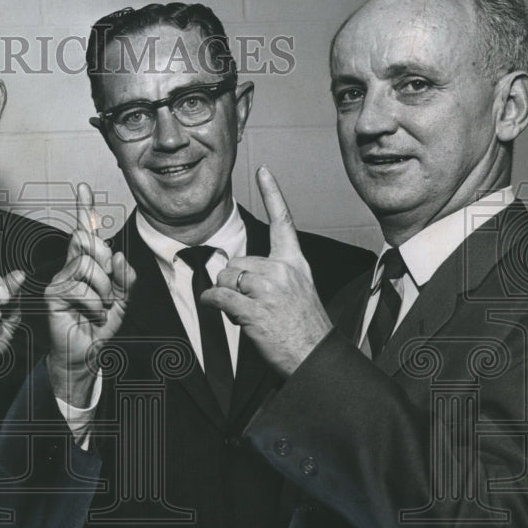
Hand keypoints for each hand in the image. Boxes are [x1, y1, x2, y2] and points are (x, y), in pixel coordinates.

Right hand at [45, 183, 135, 407]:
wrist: (86, 353)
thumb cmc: (99, 325)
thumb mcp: (122, 299)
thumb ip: (124, 276)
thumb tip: (116, 254)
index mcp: (85, 264)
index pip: (86, 232)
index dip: (85, 208)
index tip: (84, 187)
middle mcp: (69, 267)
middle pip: (88, 242)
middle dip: (106, 266)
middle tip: (109, 293)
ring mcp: (58, 279)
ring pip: (88, 265)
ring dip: (104, 290)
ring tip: (102, 308)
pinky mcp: (52, 294)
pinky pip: (80, 286)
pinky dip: (95, 303)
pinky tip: (93, 315)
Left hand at [202, 166, 330, 375]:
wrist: (317, 358)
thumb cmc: (306, 329)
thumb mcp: (300, 291)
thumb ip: (276, 274)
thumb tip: (242, 272)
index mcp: (296, 264)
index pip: (284, 221)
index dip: (273, 193)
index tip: (264, 170)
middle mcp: (282, 271)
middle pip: (237, 261)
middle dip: (233, 282)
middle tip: (250, 304)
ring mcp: (268, 289)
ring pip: (226, 277)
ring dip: (226, 295)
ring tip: (246, 313)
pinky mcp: (253, 309)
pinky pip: (218, 296)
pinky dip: (211, 302)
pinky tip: (217, 308)